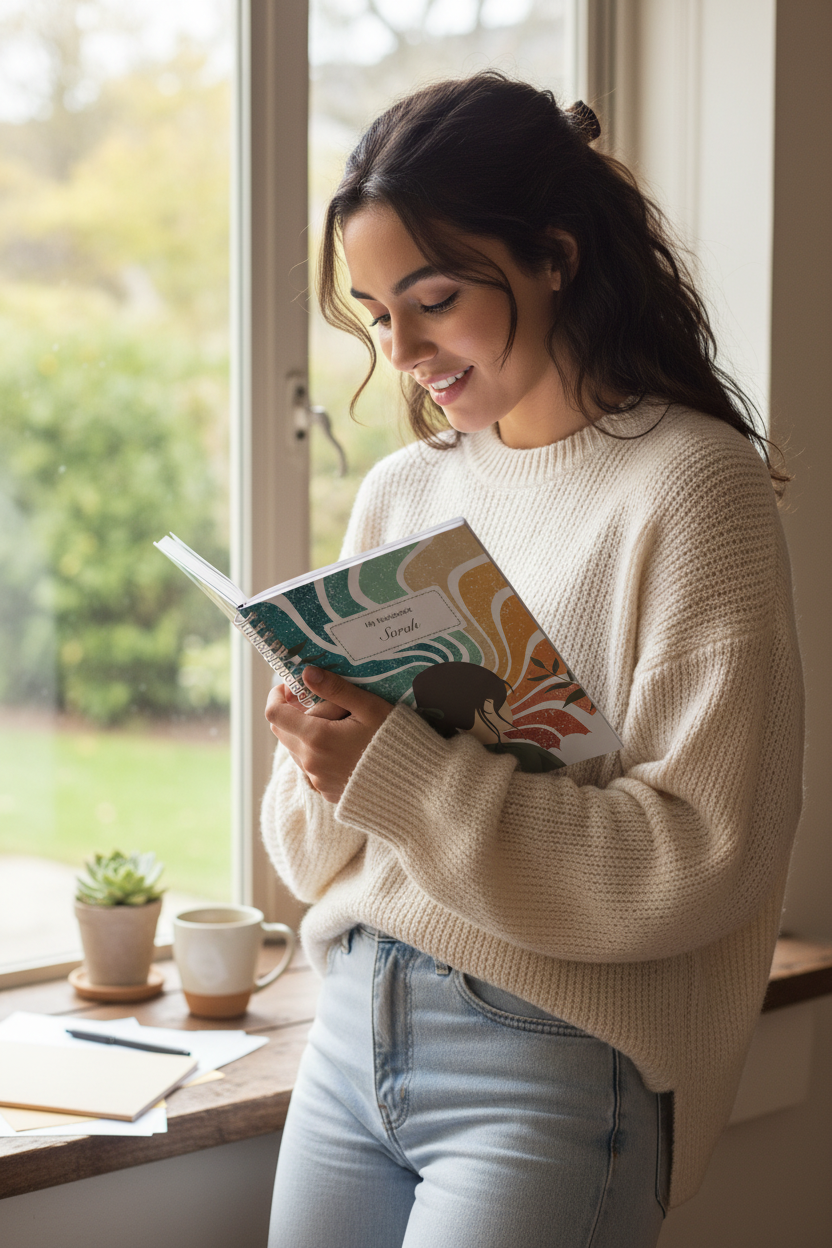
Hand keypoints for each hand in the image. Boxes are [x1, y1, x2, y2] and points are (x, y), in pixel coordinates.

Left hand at [264, 667, 392, 802]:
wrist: (417, 787)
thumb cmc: (396, 742)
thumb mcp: (369, 708)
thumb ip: (335, 689)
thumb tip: (307, 673)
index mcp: (317, 738)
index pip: (275, 714)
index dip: (277, 695)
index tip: (292, 686)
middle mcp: (311, 763)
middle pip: (282, 730)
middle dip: (295, 711)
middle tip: (327, 701)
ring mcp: (318, 781)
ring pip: (296, 748)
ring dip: (309, 732)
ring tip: (344, 725)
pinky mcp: (328, 792)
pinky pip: (311, 767)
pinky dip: (320, 752)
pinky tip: (348, 747)